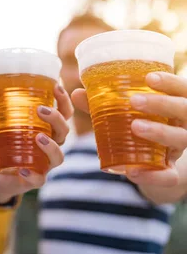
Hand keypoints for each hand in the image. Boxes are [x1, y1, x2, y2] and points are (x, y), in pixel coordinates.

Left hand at [0, 71, 72, 201]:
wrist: (5, 175)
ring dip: (50, 145)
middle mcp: (52, 144)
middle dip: (56, 119)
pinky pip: (40, 179)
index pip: (64, 111)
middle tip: (40, 110)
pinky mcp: (37, 179)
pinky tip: (24, 170)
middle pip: (64, 130)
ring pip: (58, 155)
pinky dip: (34, 175)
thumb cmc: (9, 145)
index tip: (55, 85)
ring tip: (38, 137)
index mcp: (48, 127)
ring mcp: (46, 163)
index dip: (63, 99)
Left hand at [72, 72, 186, 186]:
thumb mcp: (123, 112)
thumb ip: (103, 103)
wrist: (150, 161)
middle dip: (162, 103)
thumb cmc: (139, 124)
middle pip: (184, 110)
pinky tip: (131, 172)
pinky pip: (169, 176)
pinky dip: (152, 175)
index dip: (169, 82)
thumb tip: (77, 93)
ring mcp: (178, 149)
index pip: (181, 88)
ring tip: (135, 127)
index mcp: (175, 104)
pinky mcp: (171, 172)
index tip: (148, 77)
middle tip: (135, 101)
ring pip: (180, 139)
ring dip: (159, 132)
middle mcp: (183, 124)